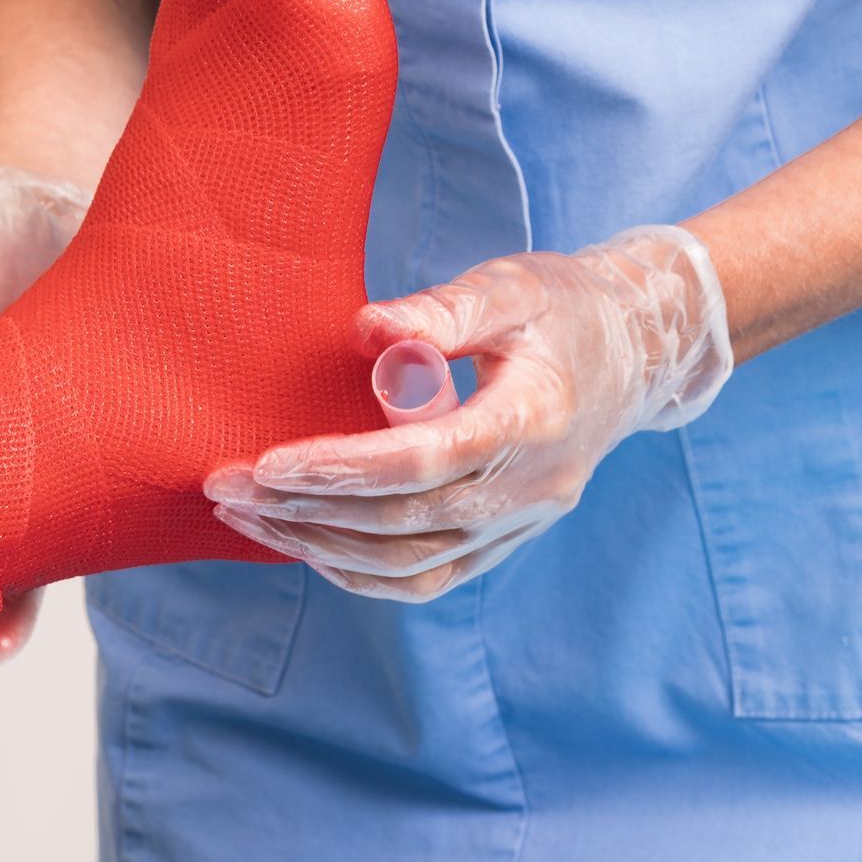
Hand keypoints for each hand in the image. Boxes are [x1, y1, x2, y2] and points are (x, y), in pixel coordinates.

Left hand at [206, 225, 732, 601]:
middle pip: (403, 522)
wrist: (638, 353)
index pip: (425, 462)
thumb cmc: (566, 306)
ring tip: (243, 515)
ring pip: (409, 564)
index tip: (266, 462)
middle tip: (223, 485)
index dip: (343, 470)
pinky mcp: (507, 537)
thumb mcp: (513, 284)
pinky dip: (361, 573)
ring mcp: (522, 522)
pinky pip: (429, 577)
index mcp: (534, 420)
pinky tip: (302, 544)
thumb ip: (441, 309)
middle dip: (304, 510)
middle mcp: (532, 488)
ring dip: (318, 547)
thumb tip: (365, 329)